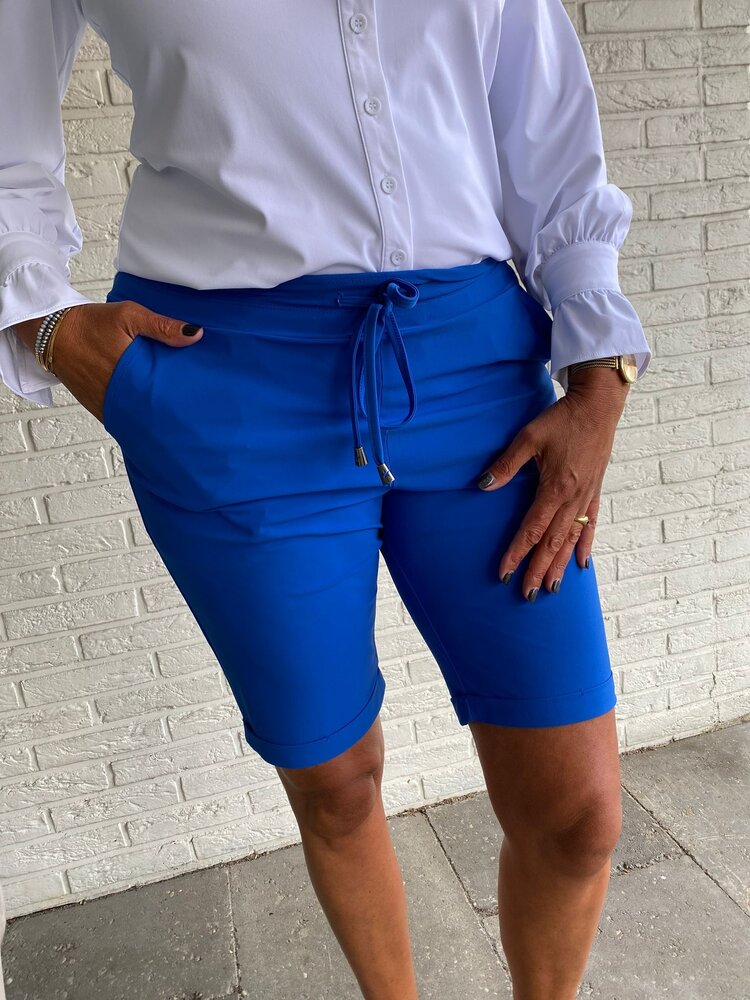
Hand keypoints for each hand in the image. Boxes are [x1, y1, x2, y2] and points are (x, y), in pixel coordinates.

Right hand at [15, 302, 203, 423]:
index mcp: (128, 374)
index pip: (163, 396)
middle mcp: (117, 395)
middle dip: (172, 407)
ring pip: (139, 415)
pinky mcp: (99, 408)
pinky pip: (124, 415)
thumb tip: (195, 334)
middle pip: (154, 409)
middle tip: (193, 404)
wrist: (51, 332)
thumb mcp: (128, 316)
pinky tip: (151, 407)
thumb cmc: (89, 323)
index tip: (200, 398)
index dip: (181, 397)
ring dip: (154, 412)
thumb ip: (162, 326)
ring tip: (177, 408)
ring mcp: (106, 405)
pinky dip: (137, 412)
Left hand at [477, 369, 628, 600]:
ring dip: (560, 566)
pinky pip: (591, 526)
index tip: (505, 573)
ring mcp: (587, 498)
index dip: (517, 553)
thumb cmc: (562, 419)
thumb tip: (483, 485)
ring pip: (571, 540)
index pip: (532, 530)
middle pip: (552, 543)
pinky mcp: (595, 492)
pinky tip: (582, 564)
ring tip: (552, 588)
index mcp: (555, 489)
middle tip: (527, 595)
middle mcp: (573, 499)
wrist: (598, 407)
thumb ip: (507, 464)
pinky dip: (586, 546)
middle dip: (538, 570)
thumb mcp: (529, 437)